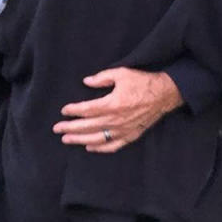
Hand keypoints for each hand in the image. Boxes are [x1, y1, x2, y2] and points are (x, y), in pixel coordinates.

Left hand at [54, 68, 183, 152]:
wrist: (164, 94)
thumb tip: (86, 82)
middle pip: (87, 126)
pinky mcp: (131, 135)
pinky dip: (100, 148)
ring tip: (67, 140)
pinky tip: (90, 147)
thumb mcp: (122, 73)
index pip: (86, 110)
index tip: (64, 110)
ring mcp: (123, 129)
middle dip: (70, 128)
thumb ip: (102, 78)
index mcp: (112, 104)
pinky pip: (113, 145)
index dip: (73, 110)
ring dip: (80, 140)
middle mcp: (116, 119)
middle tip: (57, 129)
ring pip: (97, 138)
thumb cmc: (142, 82)